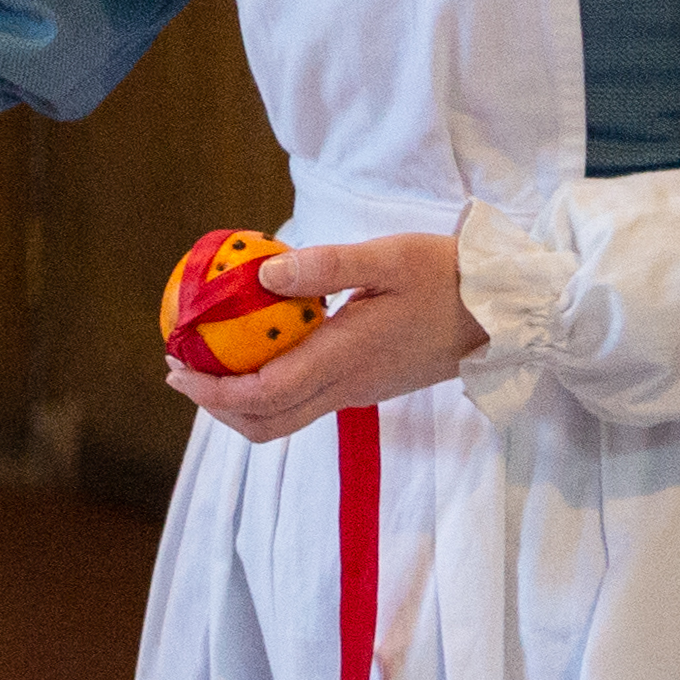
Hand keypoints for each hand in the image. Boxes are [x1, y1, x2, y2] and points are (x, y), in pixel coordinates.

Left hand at [162, 233, 481, 442]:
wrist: (503, 311)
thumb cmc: (448, 275)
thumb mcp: (388, 256)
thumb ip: (326, 265)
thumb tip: (265, 271)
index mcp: (346, 358)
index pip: (265, 394)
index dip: (213, 389)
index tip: (177, 365)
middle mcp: (348, 386)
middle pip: (266, 422)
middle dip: (215, 405)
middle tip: (179, 369)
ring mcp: (359, 392)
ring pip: (285, 420)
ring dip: (239, 403)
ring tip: (209, 366)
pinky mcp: (368, 386)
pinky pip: (306, 402)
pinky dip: (268, 391)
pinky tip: (259, 351)